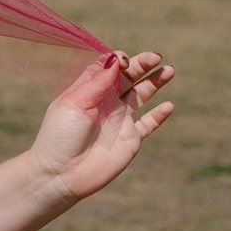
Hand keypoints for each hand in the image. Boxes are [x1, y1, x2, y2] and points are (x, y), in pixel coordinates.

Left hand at [31, 47, 173, 202]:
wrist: (61, 173)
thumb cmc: (61, 135)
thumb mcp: (74, 103)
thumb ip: (97, 81)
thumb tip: (117, 60)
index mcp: (90, 90)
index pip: (110, 67)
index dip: (119, 60)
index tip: (125, 61)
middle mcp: (107, 102)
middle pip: (129, 77)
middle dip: (143, 65)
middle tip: (157, 57)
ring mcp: (120, 120)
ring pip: (142, 95)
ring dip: (155, 82)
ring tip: (169, 70)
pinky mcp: (130, 140)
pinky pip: (148, 124)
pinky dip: (159, 115)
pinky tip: (169, 105)